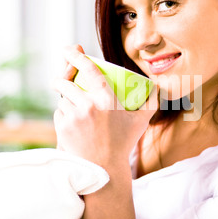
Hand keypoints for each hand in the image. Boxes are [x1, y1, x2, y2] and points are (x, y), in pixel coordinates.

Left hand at [53, 46, 156, 168]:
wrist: (104, 169)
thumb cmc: (123, 143)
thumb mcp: (141, 121)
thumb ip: (152, 102)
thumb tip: (159, 86)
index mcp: (107, 99)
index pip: (89, 70)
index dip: (77, 56)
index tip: (69, 49)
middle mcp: (88, 105)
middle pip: (65, 83)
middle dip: (60, 79)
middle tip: (61, 80)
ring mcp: (74, 117)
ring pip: (62, 100)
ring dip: (64, 100)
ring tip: (73, 107)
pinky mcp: (63, 127)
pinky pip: (58, 113)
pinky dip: (62, 115)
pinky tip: (71, 122)